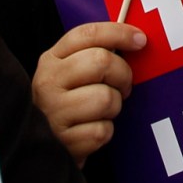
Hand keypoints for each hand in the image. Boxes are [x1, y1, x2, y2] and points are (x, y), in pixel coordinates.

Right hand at [33, 22, 144, 166]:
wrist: (42, 149)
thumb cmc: (67, 105)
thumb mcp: (70, 74)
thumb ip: (94, 54)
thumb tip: (136, 39)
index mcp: (51, 60)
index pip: (88, 34)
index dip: (119, 33)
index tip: (140, 40)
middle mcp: (48, 82)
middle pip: (101, 61)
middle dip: (123, 75)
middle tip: (123, 86)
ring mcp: (53, 112)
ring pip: (106, 98)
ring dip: (114, 107)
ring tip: (102, 112)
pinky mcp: (63, 141)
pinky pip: (102, 130)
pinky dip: (104, 132)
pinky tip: (91, 131)